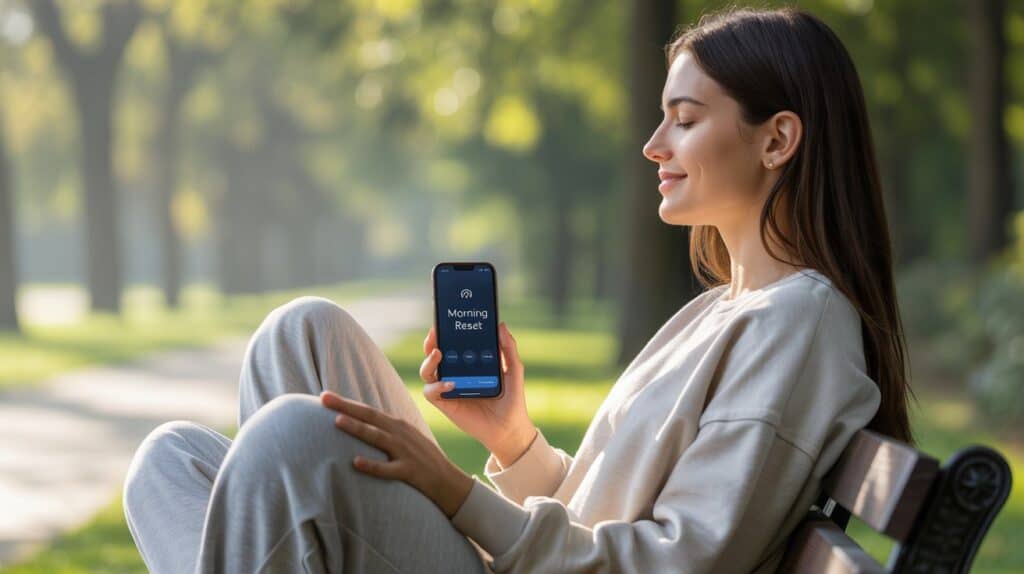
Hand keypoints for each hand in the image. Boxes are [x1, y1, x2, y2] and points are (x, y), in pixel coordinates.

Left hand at [319, 390, 474, 518]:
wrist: (449, 482)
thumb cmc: (421, 460)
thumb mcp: (404, 440)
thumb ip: (384, 432)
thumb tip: (359, 426)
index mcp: (397, 425)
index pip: (368, 410)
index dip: (346, 403)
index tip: (324, 395)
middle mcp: (400, 434)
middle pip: (370, 417)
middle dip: (345, 406)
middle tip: (323, 398)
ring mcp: (405, 452)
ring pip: (378, 438)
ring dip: (358, 428)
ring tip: (337, 421)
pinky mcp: (410, 471)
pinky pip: (388, 469)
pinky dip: (371, 465)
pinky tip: (355, 462)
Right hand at [420, 322, 536, 467]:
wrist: (510, 428)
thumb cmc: (512, 399)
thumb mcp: (514, 370)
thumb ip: (509, 348)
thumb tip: (501, 325)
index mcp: (469, 364)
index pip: (452, 345)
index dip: (445, 333)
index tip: (444, 322)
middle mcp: (455, 374)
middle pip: (434, 355)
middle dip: (430, 343)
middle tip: (435, 333)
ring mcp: (448, 389)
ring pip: (427, 372)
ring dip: (428, 361)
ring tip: (439, 354)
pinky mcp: (445, 405)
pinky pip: (431, 392)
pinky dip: (436, 386)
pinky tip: (450, 383)